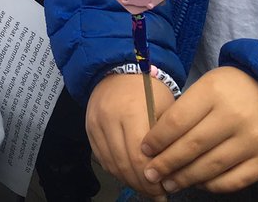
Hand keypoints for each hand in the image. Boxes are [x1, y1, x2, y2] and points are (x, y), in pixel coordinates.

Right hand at [87, 72, 175, 199]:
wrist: (119, 68)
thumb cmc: (150, 89)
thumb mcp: (165, 109)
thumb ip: (166, 140)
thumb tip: (170, 174)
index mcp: (131, 113)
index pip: (140, 158)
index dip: (152, 179)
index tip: (165, 190)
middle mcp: (109, 119)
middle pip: (124, 164)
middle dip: (142, 184)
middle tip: (156, 194)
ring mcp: (95, 124)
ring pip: (111, 164)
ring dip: (128, 180)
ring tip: (144, 188)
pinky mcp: (88, 128)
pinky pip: (101, 157)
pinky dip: (115, 170)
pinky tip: (128, 175)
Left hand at [141, 66, 257, 193]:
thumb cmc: (230, 89)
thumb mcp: (205, 87)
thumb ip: (184, 111)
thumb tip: (156, 143)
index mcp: (213, 92)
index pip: (177, 121)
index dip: (157, 139)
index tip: (144, 150)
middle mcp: (234, 116)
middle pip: (192, 146)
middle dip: (167, 163)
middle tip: (150, 174)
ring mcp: (253, 139)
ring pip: (211, 166)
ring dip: (186, 178)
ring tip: (169, 183)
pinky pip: (235, 180)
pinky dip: (213, 186)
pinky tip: (198, 184)